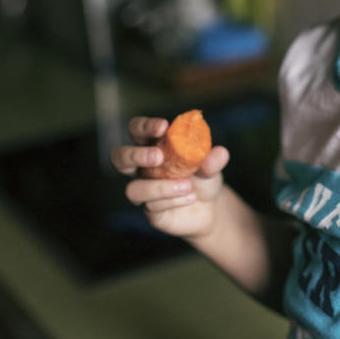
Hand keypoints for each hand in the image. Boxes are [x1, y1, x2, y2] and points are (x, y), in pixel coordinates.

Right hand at [111, 115, 230, 239]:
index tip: (163, 126)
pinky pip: (152, 207)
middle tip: (159, 157)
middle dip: (135, 155)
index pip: (136, 130)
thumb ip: (212, 160)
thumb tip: (220, 152)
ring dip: (160, 187)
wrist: (211, 207)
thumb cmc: (204, 177)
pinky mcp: (151, 212)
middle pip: (119, 158)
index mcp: (153, 146)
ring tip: (187, 185)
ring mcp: (144, 191)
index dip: (144, 126)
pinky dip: (173, 200)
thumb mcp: (212, 166)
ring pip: (133, 190)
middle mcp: (142, 168)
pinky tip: (191, 197)